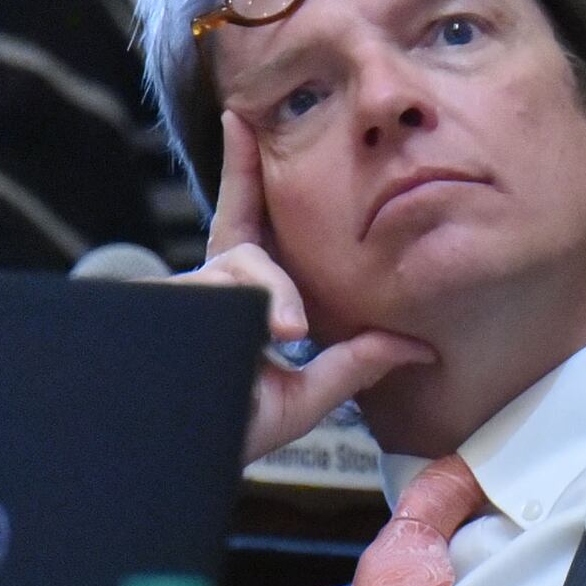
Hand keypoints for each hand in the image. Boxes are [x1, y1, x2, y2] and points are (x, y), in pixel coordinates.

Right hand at [187, 111, 433, 465]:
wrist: (178, 468)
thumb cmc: (234, 432)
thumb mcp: (306, 398)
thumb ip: (354, 366)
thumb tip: (421, 348)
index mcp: (242, 300)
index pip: (245, 226)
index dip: (242, 173)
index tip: (240, 118)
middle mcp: (210, 291)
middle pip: (238, 231)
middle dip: (240, 172)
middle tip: (241, 121)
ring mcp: (184, 301)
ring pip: (237, 267)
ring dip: (270, 296)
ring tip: (289, 331)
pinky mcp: (165, 315)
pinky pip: (211, 294)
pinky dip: (246, 310)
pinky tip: (262, 329)